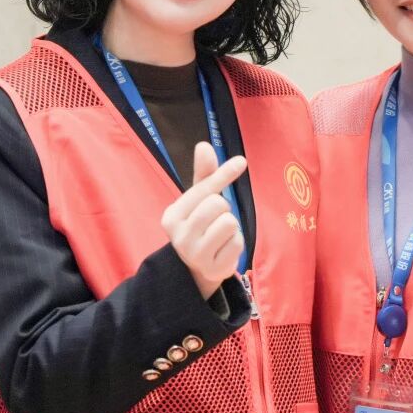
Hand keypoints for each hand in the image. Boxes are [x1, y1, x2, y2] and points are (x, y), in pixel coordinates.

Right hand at [160, 142, 247, 299]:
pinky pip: (237, 243)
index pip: (204, 189)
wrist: (197, 268)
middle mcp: (179, 236)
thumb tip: (203, 145)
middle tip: (215, 219)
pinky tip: (224, 248)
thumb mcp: (198, 200)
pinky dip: (236, 242)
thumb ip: (203, 175)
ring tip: (220, 234)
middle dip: (223, 208)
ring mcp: (195, 254)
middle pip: (218, 204)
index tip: (241, 162)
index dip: (223, 174)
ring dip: (231, 226)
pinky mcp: (213, 268)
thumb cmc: (199, 225)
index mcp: (171, 216)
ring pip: (229, 222)